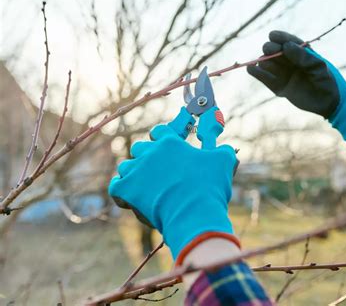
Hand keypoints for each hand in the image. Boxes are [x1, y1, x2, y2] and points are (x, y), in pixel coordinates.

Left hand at [108, 124, 238, 261]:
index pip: (159, 132)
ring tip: (144, 185)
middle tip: (159, 170)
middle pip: (140, 148)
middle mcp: (150, 153)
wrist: (195, 213)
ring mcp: (136, 171)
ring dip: (133, 174)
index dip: (163, 139)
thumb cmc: (209, 187)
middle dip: (147, 156)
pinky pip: (116, 187)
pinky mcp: (127, 190)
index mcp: (170, 143)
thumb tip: (227, 150)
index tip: (169, 148)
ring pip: (126, 167)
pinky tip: (129, 197)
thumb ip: (224, 151)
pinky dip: (121, 192)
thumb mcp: (223, 162)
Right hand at [247, 30, 345, 139]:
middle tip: (270, 51)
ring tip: (265, 63)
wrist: (329, 103)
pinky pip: (266, 79)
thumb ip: (302, 56)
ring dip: (265, 62)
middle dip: (271, 49)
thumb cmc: (328, 81)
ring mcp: (285, 74)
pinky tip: (251, 69)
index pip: (288, 41)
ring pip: (268, 64)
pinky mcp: (280, 87)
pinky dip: (257, 74)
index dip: (279, 37)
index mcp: (302, 53)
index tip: (272, 36)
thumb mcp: (318, 66)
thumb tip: (285, 46)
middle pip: (274, 51)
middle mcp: (291, 62)